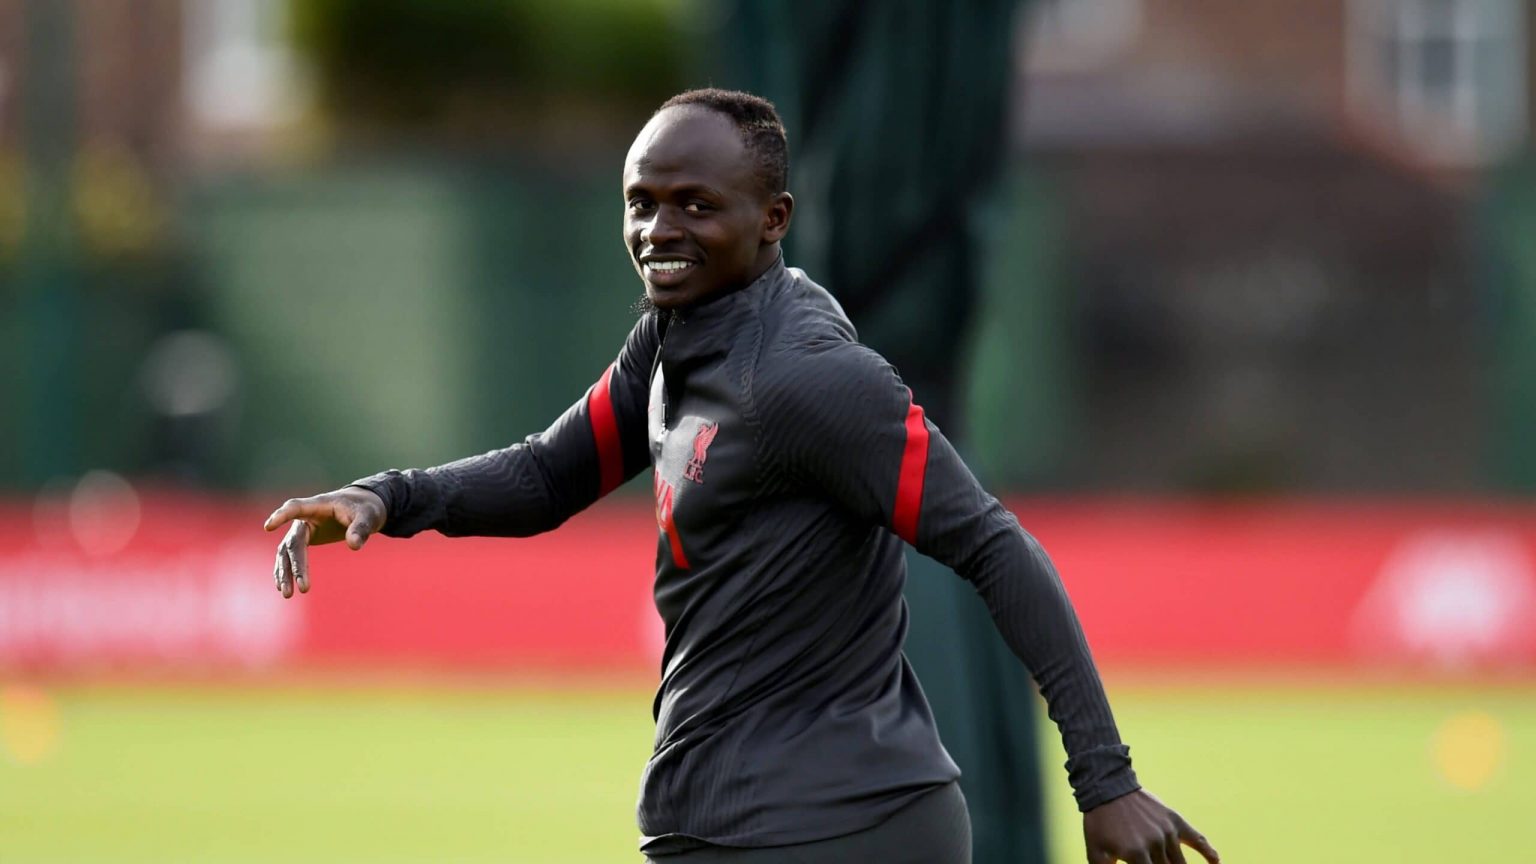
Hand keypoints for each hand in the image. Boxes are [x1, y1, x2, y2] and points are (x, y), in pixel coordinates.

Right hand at [263, 487, 385, 597]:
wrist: (361, 508)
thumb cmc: (364, 508)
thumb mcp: (369, 516)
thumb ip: (361, 528)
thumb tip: (354, 545)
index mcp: (318, 505)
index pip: (295, 508)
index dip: (281, 516)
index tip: (268, 527)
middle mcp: (304, 518)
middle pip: (293, 542)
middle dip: (295, 566)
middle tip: (303, 589)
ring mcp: (301, 530)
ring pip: (286, 552)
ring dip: (286, 573)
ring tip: (287, 595)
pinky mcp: (302, 540)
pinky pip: (289, 556)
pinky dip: (286, 570)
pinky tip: (283, 587)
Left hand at [1083, 789, 1217, 863]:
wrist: (1107, 788)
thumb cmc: (1099, 823)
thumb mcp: (1096, 852)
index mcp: (1136, 855)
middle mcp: (1155, 845)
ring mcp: (1167, 832)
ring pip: (1180, 863)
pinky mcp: (1174, 821)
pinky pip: (1197, 838)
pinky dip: (1208, 851)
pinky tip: (1216, 862)